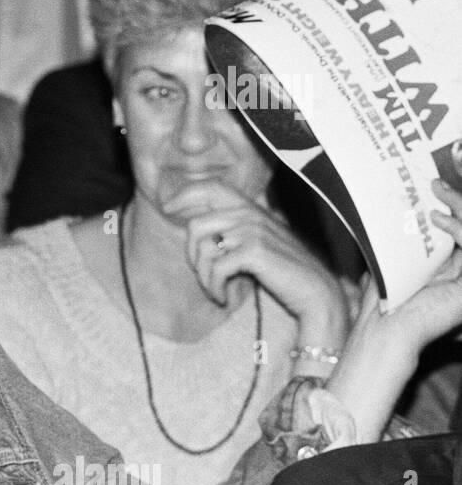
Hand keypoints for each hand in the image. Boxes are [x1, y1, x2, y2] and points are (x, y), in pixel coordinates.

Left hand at [168, 181, 350, 350]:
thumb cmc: (284, 271)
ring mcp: (253, 230)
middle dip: (192, 255)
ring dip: (203, 276)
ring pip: (203, 248)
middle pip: (196, 225)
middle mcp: (251, 214)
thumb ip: (233, 230)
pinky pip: (215, 268)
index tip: (166, 207)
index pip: (212, 187)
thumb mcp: (258, 243)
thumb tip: (195, 227)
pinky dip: (214, 287)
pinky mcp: (254, 251)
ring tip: (215, 290)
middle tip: (204, 275)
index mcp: (251, 209)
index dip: (184, 193)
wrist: (317, 292)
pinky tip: (222, 297)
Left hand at [350, 179, 461, 357]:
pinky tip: (439, 219)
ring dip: (461, 205)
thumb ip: (401, 235)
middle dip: (461, 196)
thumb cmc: (385, 299)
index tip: (441, 177)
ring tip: (438, 190)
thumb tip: (392, 203)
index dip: (458, 201)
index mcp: (454, 261)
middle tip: (442, 175)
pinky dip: (460, 229)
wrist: (387, 330)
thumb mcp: (393, 258)